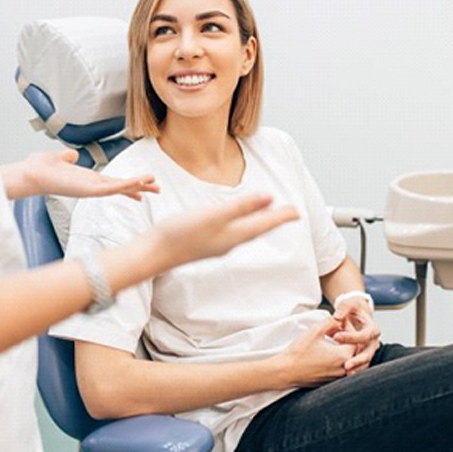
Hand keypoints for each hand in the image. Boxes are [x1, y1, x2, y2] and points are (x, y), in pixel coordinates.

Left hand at [2, 149, 159, 200]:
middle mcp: (92, 186)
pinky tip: (138, 183)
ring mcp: (91, 189)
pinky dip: (126, 185)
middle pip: (122, 187)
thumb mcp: (58, 158)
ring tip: (155, 184)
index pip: (113, 182)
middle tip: (158, 189)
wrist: (30, 174)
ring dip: (138, 185)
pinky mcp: (88, 190)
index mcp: (88, 179)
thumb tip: (71, 155)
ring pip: (120, 188)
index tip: (143, 187)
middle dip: (140, 187)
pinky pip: (111, 188)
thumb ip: (67, 157)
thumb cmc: (40, 168)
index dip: (129, 184)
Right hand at [155, 193, 298, 266]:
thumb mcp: (214, 215)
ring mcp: (217, 244)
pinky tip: (236, 222)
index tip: (298, 212)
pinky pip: (233, 233)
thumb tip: (269, 197)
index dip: (282, 216)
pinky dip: (242, 225)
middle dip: (275, 220)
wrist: (154, 253)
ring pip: (246, 232)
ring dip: (260, 223)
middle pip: (259, 229)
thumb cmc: (180, 234)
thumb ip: (241, 207)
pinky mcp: (205, 243)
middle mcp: (229, 242)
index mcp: (235, 235)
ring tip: (268, 216)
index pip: (265, 224)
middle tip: (289, 213)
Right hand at [270, 317, 355, 388]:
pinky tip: (326, 352)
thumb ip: (330, 322)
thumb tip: (339, 319)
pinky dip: (337, 359)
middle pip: (353, 351)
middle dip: (346, 339)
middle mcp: (343, 368)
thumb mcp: (314, 331)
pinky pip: (340, 368)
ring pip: (347, 361)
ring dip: (342, 349)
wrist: (286, 371)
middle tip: (335, 330)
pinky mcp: (329, 381)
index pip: (355, 340)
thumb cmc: (299, 352)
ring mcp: (336, 377)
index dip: (348, 329)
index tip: (338, 322)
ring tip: (331, 340)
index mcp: (342, 356)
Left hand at [331, 299, 380, 375]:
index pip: (364, 335)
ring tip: (347, 373)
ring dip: (357, 368)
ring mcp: (369, 350)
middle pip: (368, 353)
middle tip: (346, 365)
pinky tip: (346, 375)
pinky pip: (361, 365)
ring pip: (366, 362)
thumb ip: (344, 308)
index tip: (335, 337)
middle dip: (357, 360)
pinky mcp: (363, 356)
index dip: (350, 337)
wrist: (358, 314)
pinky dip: (355, 370)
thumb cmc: (353, 309)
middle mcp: (373, 341)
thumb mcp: (350, 304)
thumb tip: (337, 316)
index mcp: (372, 329)